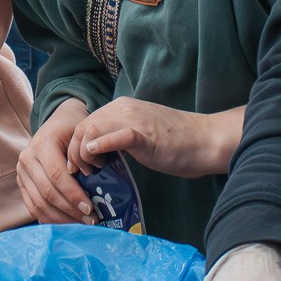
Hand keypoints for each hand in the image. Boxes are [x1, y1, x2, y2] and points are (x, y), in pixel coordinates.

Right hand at [16, 99, 92, 224]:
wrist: (56, 122)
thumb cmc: (73, 129)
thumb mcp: (80, 134)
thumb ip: (83, 155)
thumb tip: (91, 177)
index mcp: (42, 144)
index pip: (56, 175)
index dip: (73, 194)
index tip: (90, 208)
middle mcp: (27, 159)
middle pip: (47, 192)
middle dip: (70, 210)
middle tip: (90, 220)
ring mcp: (21, 172)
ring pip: (39, 203)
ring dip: (61, 218)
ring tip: (81, 223)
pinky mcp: (22, 184)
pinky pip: (33, 207)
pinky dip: (50, 218)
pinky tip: (66, 223)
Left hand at [70, 99, 233, 178]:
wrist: (205, 140)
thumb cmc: (176, 142)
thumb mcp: (140, 134)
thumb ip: (119, 137)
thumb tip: (99, 155)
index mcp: (122, 108)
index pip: (85, 123)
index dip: (76, 146)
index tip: (80, 166)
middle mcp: (124, 109)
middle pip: (83, 127)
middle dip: (75, 152)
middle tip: (83, 173)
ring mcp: (134, 120)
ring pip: (92, 130)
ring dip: (84, 154)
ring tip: (94, 171)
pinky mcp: (145, 135)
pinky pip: (117, 136)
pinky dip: (101, 145)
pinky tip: (97, 156)